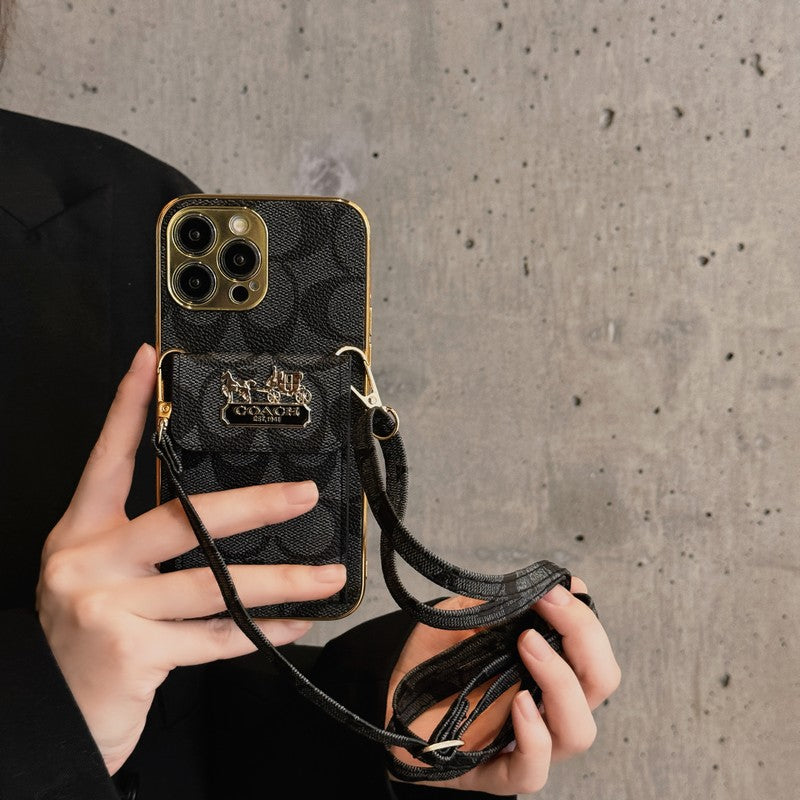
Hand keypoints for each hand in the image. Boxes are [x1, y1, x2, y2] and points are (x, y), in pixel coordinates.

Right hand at [35, 343, 345, 774]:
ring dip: (281, 582)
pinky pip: (215, 638)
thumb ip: (146, 548)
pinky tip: (294, 624)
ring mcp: (109, 606)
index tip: (148, 361)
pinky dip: (260, 632)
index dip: (126, 407)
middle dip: (253, 507)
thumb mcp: (100, 578)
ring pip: (214, 585)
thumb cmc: (85, 640)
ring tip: (327, 577)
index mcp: (82, 534)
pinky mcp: (132, 652)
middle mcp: (91, 562)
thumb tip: (224, 520)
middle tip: (304, 496)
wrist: (48, 716)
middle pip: (181, 519)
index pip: (107, 458)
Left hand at [387, 578, 619, 793]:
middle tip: (548, 608)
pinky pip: (533, 770)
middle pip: (599, 684)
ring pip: (578, 731)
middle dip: (585, 640)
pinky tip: (519, 704)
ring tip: (528, 647)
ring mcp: (526, 742)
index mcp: (548, 670)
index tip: (556, 590)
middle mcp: (547, 707)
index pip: (591, 650)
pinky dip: (534, 738)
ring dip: (561, 683)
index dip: (584, 619)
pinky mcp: (495, 771)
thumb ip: (497, 605)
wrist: (392, 695)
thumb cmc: (434, 659)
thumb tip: (538, 585)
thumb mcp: (462, 617)